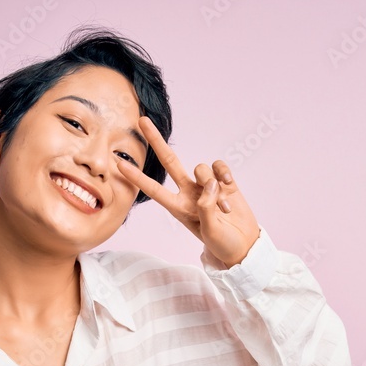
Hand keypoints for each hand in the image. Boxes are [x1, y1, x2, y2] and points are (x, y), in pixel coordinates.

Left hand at [116, 116, 260, 267]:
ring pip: (201, 168)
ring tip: (224, 208)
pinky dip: (223, 173)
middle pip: (169, 161)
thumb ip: (206, 207)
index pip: (154, 189)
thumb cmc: (223, 244)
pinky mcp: (223, 181)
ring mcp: (206, 185)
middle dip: (155, 141)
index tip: (120, 165)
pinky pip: (218, 166)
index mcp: (179, 208)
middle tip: (142, 120)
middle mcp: (189, 193)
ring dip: (213, 184)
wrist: (245, 245)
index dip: (137, 177)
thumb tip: (209, 184)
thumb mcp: (210, 231)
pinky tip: (229, 186)